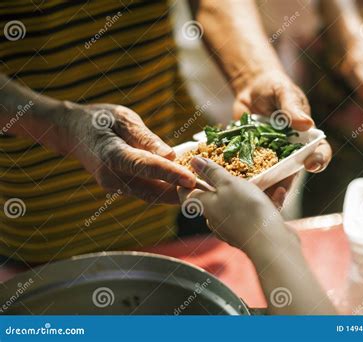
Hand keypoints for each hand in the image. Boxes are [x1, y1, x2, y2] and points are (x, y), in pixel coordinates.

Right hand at [56, 102, 195, 203]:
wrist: (72, 132)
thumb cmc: (99, 120)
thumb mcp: (124, 119)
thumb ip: (147, 139)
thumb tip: (171, 155)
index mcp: (111, 155)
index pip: (146, 167)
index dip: (171, 174)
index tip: (192, 179)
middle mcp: (111, 177)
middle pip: (152, 190)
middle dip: (180, 192)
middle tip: (208, 191)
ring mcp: (113, 187)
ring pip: (151, 196)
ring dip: (175, 195)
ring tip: (201, 192)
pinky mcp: (118, 189)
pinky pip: (145, 193)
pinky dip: (164, 191)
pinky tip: (183, 187)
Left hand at [182, 156, 294, 251]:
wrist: (270, 243)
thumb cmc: (246, 210)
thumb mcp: (228, 184)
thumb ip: (212, 172)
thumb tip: (193, 160)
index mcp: (207, 207)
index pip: (188, 196)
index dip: (186, 184)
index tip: (188, 173)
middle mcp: (218, 219)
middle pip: (213, 201)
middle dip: (221, 186)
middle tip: (229, 170)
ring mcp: (235, 228)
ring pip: (239, 205)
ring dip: (250, 191)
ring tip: (263, 178)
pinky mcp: (254, 232)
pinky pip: (258, 213)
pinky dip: (267, 202)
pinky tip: (280, 191)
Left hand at [232, 70, 331, 205]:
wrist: (250, 89)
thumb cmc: (273, 87)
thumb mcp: (283, 92)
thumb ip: (291, 107)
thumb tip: (306, 124)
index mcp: (305, 136)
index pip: (319, 151)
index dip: (319, 160)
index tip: (311, 164)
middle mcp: (290, 151)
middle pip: (293, 172)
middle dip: (287, 183)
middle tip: (279, 188)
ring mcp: (270, 156)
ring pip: (270, 177)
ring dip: (264, 187)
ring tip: (255, 192)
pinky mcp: (252, 157)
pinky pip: (249, 170)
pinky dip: (243, 177)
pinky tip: (233, 181)